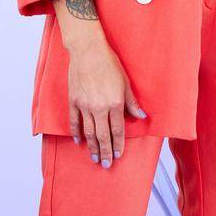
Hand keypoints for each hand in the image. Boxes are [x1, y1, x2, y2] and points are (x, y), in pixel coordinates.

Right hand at [67, 38, 146, 164]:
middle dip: (105, 151)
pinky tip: (80, 142)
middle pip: (102, 135)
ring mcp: (84, 105)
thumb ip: (132, 103)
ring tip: (95, 158)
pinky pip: (74, 121)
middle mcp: (99, 107)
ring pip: (89, 132)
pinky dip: (77, 132)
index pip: (117, 130)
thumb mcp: (125, 83)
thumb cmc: (109, 64)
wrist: (88, 51)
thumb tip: (141, 116)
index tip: (118, 155)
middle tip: (106, 164)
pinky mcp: (73, 101)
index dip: (118, 144)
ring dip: (92, 147)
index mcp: (114, 103)